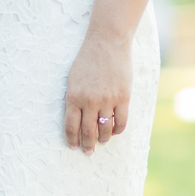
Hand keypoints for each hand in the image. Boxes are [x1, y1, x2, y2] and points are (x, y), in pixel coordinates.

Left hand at [64, 33, 131, 154]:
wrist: (107, 43)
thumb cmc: (87, 60)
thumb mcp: (73, 80)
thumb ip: (74, 100)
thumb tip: (77, 122)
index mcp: (74, 97)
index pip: (71, 127)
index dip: (73, 140)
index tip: (74, 147)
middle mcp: (90, 101)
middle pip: (88, 132)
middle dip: (87, 145)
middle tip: (88, 152)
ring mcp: (107, 100)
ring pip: (105, 130)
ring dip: (103, 139)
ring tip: (102, 141)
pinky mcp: (123, 97)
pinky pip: (121, 122)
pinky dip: (117, 130)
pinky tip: (114, 131)